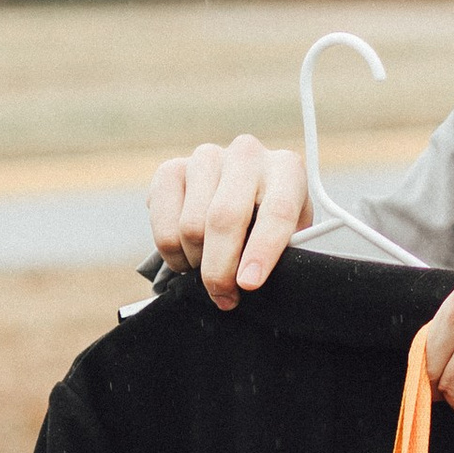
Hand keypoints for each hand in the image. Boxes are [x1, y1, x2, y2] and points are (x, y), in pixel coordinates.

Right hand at [147, 135, 309, 308]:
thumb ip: (282, 255)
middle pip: (224, 218)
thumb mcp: (290, 237)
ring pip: (190, 226)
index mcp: (286, 169)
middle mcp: (246, 155)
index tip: (248, 283)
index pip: (276, 211)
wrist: (241, 195)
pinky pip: (163, 224)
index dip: (262, 251)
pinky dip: (172, 254)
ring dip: (196, 262)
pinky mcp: (171, 169)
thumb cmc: (270, 223)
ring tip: (209, 270)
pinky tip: (188, 255)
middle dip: (220, 268)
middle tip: (224, 297)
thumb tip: (252, 282)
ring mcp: (205, 158)